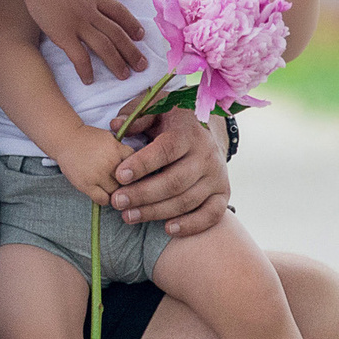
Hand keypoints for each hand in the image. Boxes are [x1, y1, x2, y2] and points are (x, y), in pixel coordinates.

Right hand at [22, 0, 145, 84]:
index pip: (118, 12)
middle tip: (142, 65)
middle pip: (117, 34)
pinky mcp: (63, 34)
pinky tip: (90, 80)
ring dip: (116, 62)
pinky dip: (86, 70)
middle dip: (131, 51)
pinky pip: (79, 56)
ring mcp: (78, 24)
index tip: (141, 35)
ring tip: (124, 76)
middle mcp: (91, 12)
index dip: (131, 24)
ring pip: (104, 47)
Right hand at [44, 127, 132, 207]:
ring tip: (109, 186)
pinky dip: (105, 199)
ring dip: (114, 191)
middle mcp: (109, 162)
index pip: (136, 165)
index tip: (130, 173)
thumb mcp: (110, 139)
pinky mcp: (86, 185)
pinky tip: (101, 192)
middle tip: (120, 182)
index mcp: (117, 149)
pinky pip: (103, 200)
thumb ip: (122, 152)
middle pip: (128, 181)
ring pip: (116, 192)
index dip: (134, 170)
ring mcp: (98, 175)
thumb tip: (136, 167)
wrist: (66, 140)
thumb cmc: (90, 140)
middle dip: (125, 182)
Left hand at [106, 105, 231, 234]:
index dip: (143, 164)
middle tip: (117, 201)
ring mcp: (217, 176)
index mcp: (188, 132)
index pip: (167, 149)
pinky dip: (191, 225)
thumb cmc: (171, 122)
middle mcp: (206, 154)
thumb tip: (116, 126)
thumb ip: (136, 116)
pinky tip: (168, 229)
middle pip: (175, 181)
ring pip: (188, 200)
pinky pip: (212, 214)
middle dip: (143, 194)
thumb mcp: (155, 109)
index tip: (119, 175)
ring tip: (128, 216)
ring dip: (156, 212)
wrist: (205, 131)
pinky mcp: (222, 193)